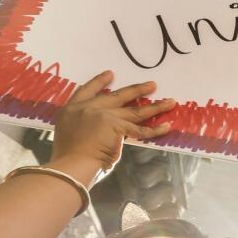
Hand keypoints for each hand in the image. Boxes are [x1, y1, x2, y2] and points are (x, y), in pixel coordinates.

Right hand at [48, 71, 174, 182]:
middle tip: (151, 85)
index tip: (110, 74)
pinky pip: (141, 130)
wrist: (71, 163)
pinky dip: (155, 129)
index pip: (87, 90)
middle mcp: (88, 108)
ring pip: (135, 111)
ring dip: (155, 106)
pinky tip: (167, 126)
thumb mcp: (68, 133)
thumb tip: (100, 129)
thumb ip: (84, 126)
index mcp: (71, 109)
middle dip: (136, 90)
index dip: (99, 82)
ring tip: (170, 102)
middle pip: (116, 96)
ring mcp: (104, 115)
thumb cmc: (68, 156)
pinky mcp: (117, 126)